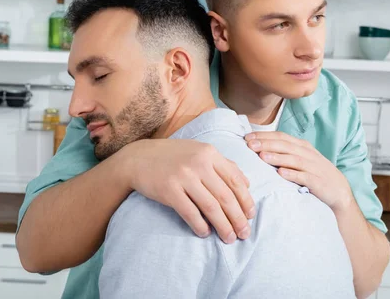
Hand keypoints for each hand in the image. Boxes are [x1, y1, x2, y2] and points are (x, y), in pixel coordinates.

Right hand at [121, 139, 254, 243]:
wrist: (138, 158)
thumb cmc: (172, 157)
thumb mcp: (198, 152)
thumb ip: (222, 164)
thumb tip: (247, 183)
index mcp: (209, 153)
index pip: (235, 180)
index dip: (246, 200)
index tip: (251, 216)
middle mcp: (198, 163)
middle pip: (226, 196)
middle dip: (238, 218)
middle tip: (244, 233)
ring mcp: (183, 176)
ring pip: (211, 206)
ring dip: (223, 226)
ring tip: (229, 238)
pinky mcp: (169, 190)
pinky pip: (190, 212)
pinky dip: (200, 225)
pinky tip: (205, 233)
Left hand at [244, 131, 352, 211]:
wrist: (339, 191)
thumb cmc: (314, 174)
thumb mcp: (300, 159)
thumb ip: (283, 152)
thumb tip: (258, 148)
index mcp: (301, 146)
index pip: (281, 136)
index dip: (264, 136)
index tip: (247, 137)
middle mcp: (307, 153)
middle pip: (284, 145)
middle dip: (266, 144)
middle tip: (250, 145)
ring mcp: (313, 167)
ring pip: (293, 159)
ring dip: (277, 157)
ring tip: (262, 156)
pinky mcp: (318, 181)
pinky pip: (304, 177)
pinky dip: (293, 174)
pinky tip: (281, 173)